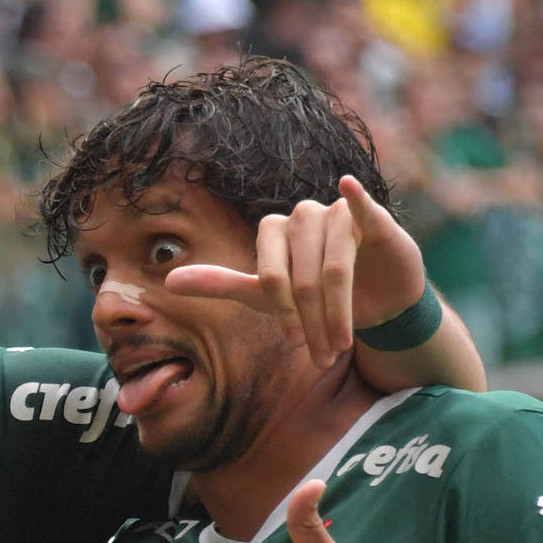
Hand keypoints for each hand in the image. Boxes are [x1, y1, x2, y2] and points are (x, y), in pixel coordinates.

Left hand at [164, 176, 428, 368]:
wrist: (374, 299)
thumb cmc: (313, 295)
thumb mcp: (263, 294)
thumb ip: (221, 284)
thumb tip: (168, 281)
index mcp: (273, 231)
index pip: (271, 277)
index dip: (282, 314)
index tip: (294, 344)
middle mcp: (303, 216)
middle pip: (303, 277)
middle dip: (312, 322)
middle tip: (322, 355)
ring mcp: (338, 214)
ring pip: (334, 268)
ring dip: (337, 312)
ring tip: (341, 344)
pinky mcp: (372, 218)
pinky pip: (361, 208)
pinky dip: (355, 198)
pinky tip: (347, 187)